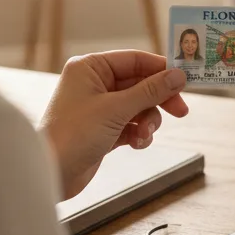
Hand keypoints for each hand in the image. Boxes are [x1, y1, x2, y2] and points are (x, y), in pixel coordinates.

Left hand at [40, 51, 188, 200]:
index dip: (161, 69)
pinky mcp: (102, 129)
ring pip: (138, 106)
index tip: (185, 80)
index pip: (135, 60)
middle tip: (180, 111)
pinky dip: (138, 133)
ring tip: (144, 135)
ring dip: (147, 121)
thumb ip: (150, 91)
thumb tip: (178, 75)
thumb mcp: (116, 109)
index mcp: (91, 67)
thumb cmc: (73, 134)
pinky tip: (137, 143)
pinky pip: (131, 124)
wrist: (49, 174)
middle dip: (158, 100)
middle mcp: (94, 83)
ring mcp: (98, 107)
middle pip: (140, 84)